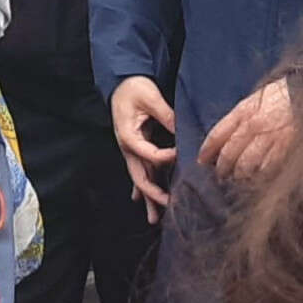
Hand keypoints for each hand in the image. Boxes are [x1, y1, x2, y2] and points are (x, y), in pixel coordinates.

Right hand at [110, 76, 177, 217]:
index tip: (181, 155)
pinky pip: (141, 172)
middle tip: (168, 205)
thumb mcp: (150, 97)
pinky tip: (143, 201)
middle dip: (153, 194)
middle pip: (139, 176)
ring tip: (154, 219)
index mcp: (128, 136)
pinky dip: (144, 188)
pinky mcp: (136, 149)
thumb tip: (181, 130)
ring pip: (139, 179)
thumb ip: (166, 115)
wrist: (121, 83)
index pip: (149, 154)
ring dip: (147, 199)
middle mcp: (128, 147)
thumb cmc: (134, 88)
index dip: (166, 157)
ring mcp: (131, 151)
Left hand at [202, 78, 294, 183]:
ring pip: (246, 165)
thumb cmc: (284, 96)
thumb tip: (226, 137)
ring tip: (239, 178)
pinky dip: (260, 176)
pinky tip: (258, 178)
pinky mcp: (286, 148)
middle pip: (229, 154)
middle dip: (223, 168)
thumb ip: (241, 117)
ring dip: (240, 175)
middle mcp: (253, 125)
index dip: (207, 150)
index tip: (202, 161)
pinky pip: (267, 169)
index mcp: (244, 110)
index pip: (217, 134)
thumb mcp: (258, 98)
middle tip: (222, 175)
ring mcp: (269, 138)